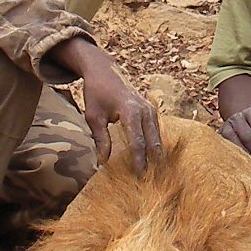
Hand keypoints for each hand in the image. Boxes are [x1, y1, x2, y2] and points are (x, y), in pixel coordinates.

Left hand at [75, 51, 162, 171]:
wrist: (105, 71)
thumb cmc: (96, 93)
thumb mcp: (93, 116)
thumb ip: (101, 139)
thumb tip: (104, 162)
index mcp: (130, 111)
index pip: (137, 141)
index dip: (139, 160)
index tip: (139, 175)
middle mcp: (145, 109)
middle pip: (152, 140)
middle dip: (152, 160)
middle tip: (151, 179)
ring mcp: (150, 108)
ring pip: (157, 135)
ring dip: (156, 152)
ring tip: (155, 172)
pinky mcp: (151, 109)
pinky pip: (156, 129)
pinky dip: (155, 143)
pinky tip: (154, 157)